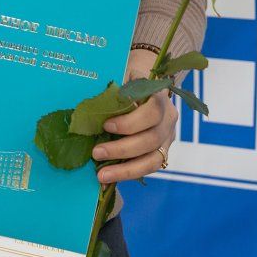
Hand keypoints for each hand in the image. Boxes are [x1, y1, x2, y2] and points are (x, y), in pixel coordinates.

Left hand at [92, 52, 176, 184]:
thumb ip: (113, 92)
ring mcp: (167, 137)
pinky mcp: (162, 151)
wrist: (144, 82)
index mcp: (159, 96)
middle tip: (96, 153)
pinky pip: (148, 168)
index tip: (106, 125)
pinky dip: (128, 174)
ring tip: (102, 176)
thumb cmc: (127, 80)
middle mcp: (168, 118)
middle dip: (122, 149)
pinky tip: (109, 179)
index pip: (152, 111)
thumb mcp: (121, 77)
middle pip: (152, 139)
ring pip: (153, 159)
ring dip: (125, 169)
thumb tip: (89, 111)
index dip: (130, 122)